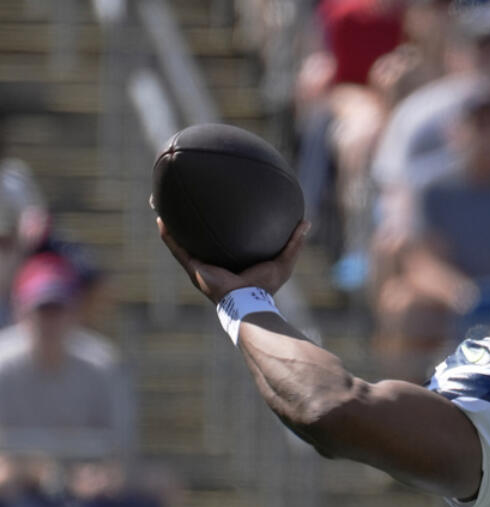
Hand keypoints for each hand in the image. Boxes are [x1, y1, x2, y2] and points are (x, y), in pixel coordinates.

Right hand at [158, 218, 309, 304]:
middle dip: (190, 220)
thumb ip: (294, 242)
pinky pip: (177, 248)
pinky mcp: (193, 268)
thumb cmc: (265, 286)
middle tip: (186, 198)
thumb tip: (307, 221)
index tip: (215, 205)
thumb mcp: (283, 261)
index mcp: (230, 259)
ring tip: (162, 204)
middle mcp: (212, 261)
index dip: (217, 224)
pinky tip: (161, 219)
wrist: (247, 302)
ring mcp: (200, 265)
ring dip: (172, 223)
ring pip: (182, 240)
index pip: (221, 238)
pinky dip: (168, 235)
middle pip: (198, 236)